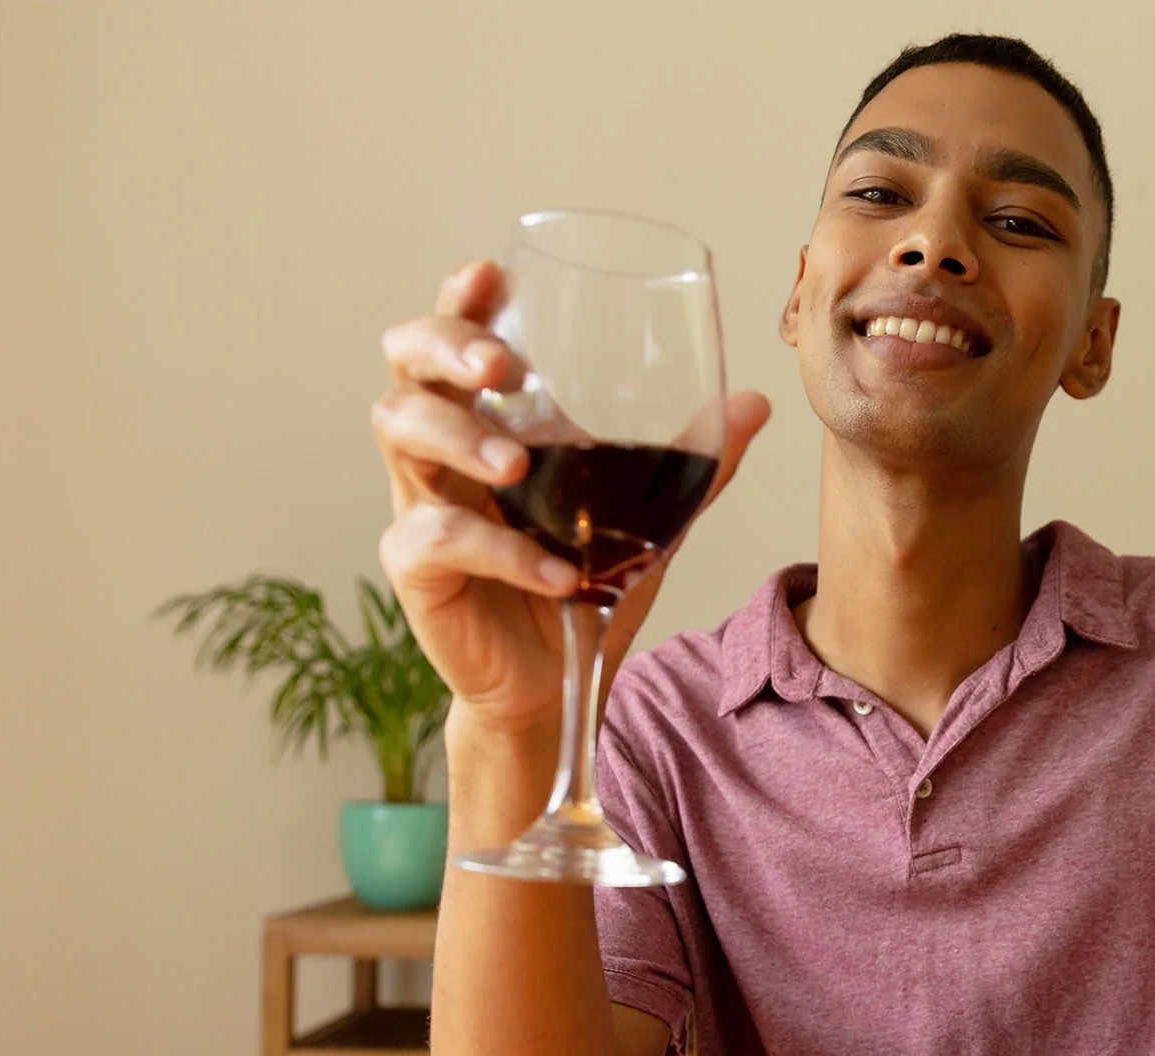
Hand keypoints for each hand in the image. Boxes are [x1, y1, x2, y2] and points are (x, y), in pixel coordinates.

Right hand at [374, 260, 770, 733]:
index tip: (491, 273)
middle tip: (499, 366)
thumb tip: (754, 406)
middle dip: (444, 347)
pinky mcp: (416, 570)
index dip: (461, 302)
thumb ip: (692, 466)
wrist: (559, 682)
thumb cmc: (586, 583)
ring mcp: (418, 505)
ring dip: (460, 436)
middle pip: (405, 368)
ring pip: (400, 433)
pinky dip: (503, 552)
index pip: (454, 344)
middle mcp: (440, 453)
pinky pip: (440, 538)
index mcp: (487, 422)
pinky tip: (557, 573)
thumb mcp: (649, 519)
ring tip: (517, 463)